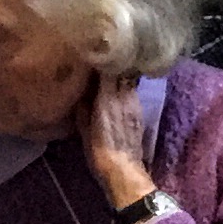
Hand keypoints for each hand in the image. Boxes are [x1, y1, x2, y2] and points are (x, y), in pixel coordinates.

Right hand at [83, 70, 150, 206]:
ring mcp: (135, 105)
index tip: (93, 53)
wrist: (124, 170)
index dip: (101, 60)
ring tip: (108, 72)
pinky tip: (118, 91)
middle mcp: (124, 98)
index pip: (107, 70)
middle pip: (121, 72)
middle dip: (112, 65)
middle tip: (101, 59)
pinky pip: (133, 94)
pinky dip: (125, 89)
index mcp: (107, 99)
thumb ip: (83, 107)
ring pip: (128, 82)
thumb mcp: (83, 128)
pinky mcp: (140, 114)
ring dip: (120, 77)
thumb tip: (82, 91)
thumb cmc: (99, 151)